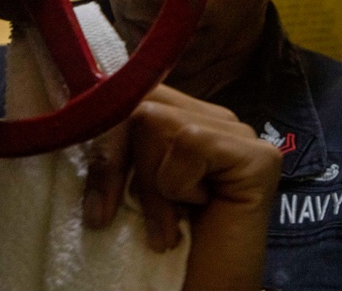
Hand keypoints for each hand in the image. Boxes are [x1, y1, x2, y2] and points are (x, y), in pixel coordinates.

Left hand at [83, 85, 281, 289]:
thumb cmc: (158, 250)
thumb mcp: (122, 184)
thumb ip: (114, 141)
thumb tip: (80, 112)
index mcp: (183, 117)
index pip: (131, 90)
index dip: (102, 137)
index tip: (92, 199)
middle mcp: (214, 118)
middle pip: (139, 102)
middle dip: (114, 163)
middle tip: (111, 216)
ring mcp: (241, 134)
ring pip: (156, 120)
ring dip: (150, 186)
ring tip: (165, 224)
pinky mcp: (260, 156)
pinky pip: (189, 142)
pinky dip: (177, 187)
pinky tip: (197, 212)